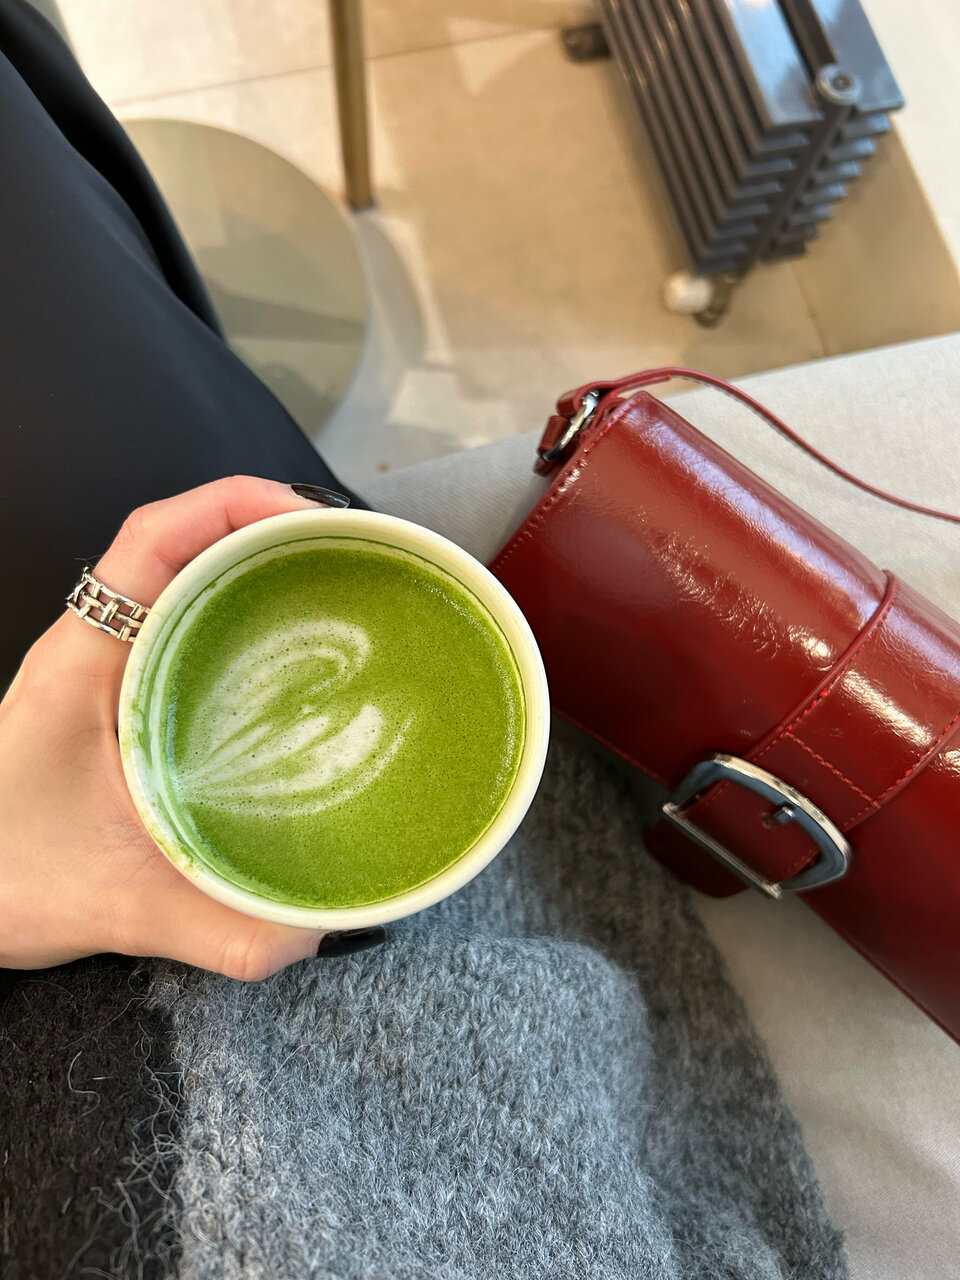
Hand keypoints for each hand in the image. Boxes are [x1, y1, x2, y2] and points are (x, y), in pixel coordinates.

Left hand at [0, 477, 337, 977]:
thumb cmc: (3, 881)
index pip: (153, 538)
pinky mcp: (124, 698)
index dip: (234, 505)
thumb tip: (319, 931)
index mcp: (83, 661)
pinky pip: (189, 632)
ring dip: (257, 571)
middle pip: (186, 544)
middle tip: (349, 557)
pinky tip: (291, 662)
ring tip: (335, 590)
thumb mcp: (112, 908)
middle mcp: (96, 648)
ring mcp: (110, 669)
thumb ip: (217, 928)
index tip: (309, 519)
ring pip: (188, 584)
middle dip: (268, 531)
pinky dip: (242, 621)